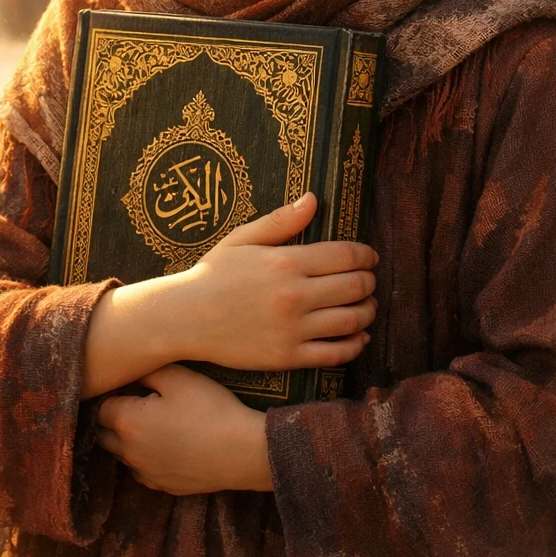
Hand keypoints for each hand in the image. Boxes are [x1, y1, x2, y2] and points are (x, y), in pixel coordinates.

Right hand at [81, 191, 377, 398]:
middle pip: (355, 287)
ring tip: (368, 307)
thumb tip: (314, 199)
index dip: (365, 255)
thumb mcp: (243, 239)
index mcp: (286, 262)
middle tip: (369, 281)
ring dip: (368, 312)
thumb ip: (281, 221)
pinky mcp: (289, 357)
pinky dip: (355, 346)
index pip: (345, 256)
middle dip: (369, 282)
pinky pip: (335, 353)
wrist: (186, 317)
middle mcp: (295, 295)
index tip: (370, 257)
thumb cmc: (213, 274)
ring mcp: (294, 329)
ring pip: (352, 321)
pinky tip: (359, 338)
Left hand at [97, 364, 271, 493]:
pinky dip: (144, 459)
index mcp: (128, 421)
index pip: (101, 407)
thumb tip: (129, 372)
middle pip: (103, 435)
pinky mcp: (162, 487)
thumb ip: (146, 371)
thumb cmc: (209, 409)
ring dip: (126, 441)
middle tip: (134, 404)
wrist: (241, 451)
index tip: (128, 388)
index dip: (113, 394)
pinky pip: (141, 472)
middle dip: (111, 420)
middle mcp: (129, 452)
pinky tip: (163, 447)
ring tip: (150, 425)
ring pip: (121, 456)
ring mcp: (145, 473)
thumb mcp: (178, 377)